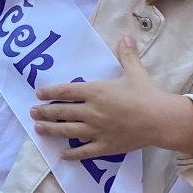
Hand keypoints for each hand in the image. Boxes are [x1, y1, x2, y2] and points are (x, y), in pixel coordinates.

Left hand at [30, 36, 179, 157]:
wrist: (159, 119)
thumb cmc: (146, 94)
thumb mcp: (135, 72)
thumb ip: (127, 55)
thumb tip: (126, 37)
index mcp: (96, 92)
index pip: (66, 91)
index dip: (50, 92)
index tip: (38, 94)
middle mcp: (91, 111)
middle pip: (62, 112)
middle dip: (44, 112)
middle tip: (32, 112)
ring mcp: (96, 130)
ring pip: (67, 131)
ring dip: (51, 130)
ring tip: (38, 129)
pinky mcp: (104, 146)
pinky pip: (84, 152)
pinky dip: (71, 154)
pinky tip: (61, 155)